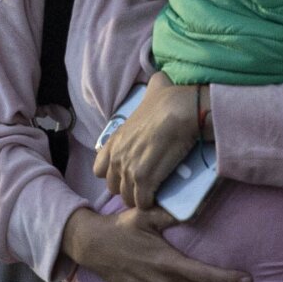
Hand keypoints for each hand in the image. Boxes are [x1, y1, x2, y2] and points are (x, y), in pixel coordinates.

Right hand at [61, 206, 249, 281]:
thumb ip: (171, 215)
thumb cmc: (122, 228)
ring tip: (187, 275)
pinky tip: (160, 278)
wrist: (92, 247)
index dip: (228, 279)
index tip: (247, 281)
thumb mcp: (146, 215)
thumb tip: (195, 209)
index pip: (205, 275)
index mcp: (167, 261)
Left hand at [94, 74, 204, 209]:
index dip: (113, 173)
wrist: (182, 110)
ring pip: (127, 197)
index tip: (128, 173)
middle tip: (143, 186)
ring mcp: (129, 169)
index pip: (99, 168)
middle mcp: (117, 156)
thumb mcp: (154, 88)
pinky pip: (142, 202)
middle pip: (113, 187)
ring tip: (152, 195)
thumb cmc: (169, 98)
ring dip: (139, 198)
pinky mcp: (144, 179)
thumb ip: (152, 88)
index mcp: (115, 139)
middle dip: (126, 188)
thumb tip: (161, 78)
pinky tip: (159, 199)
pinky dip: (150, 203)